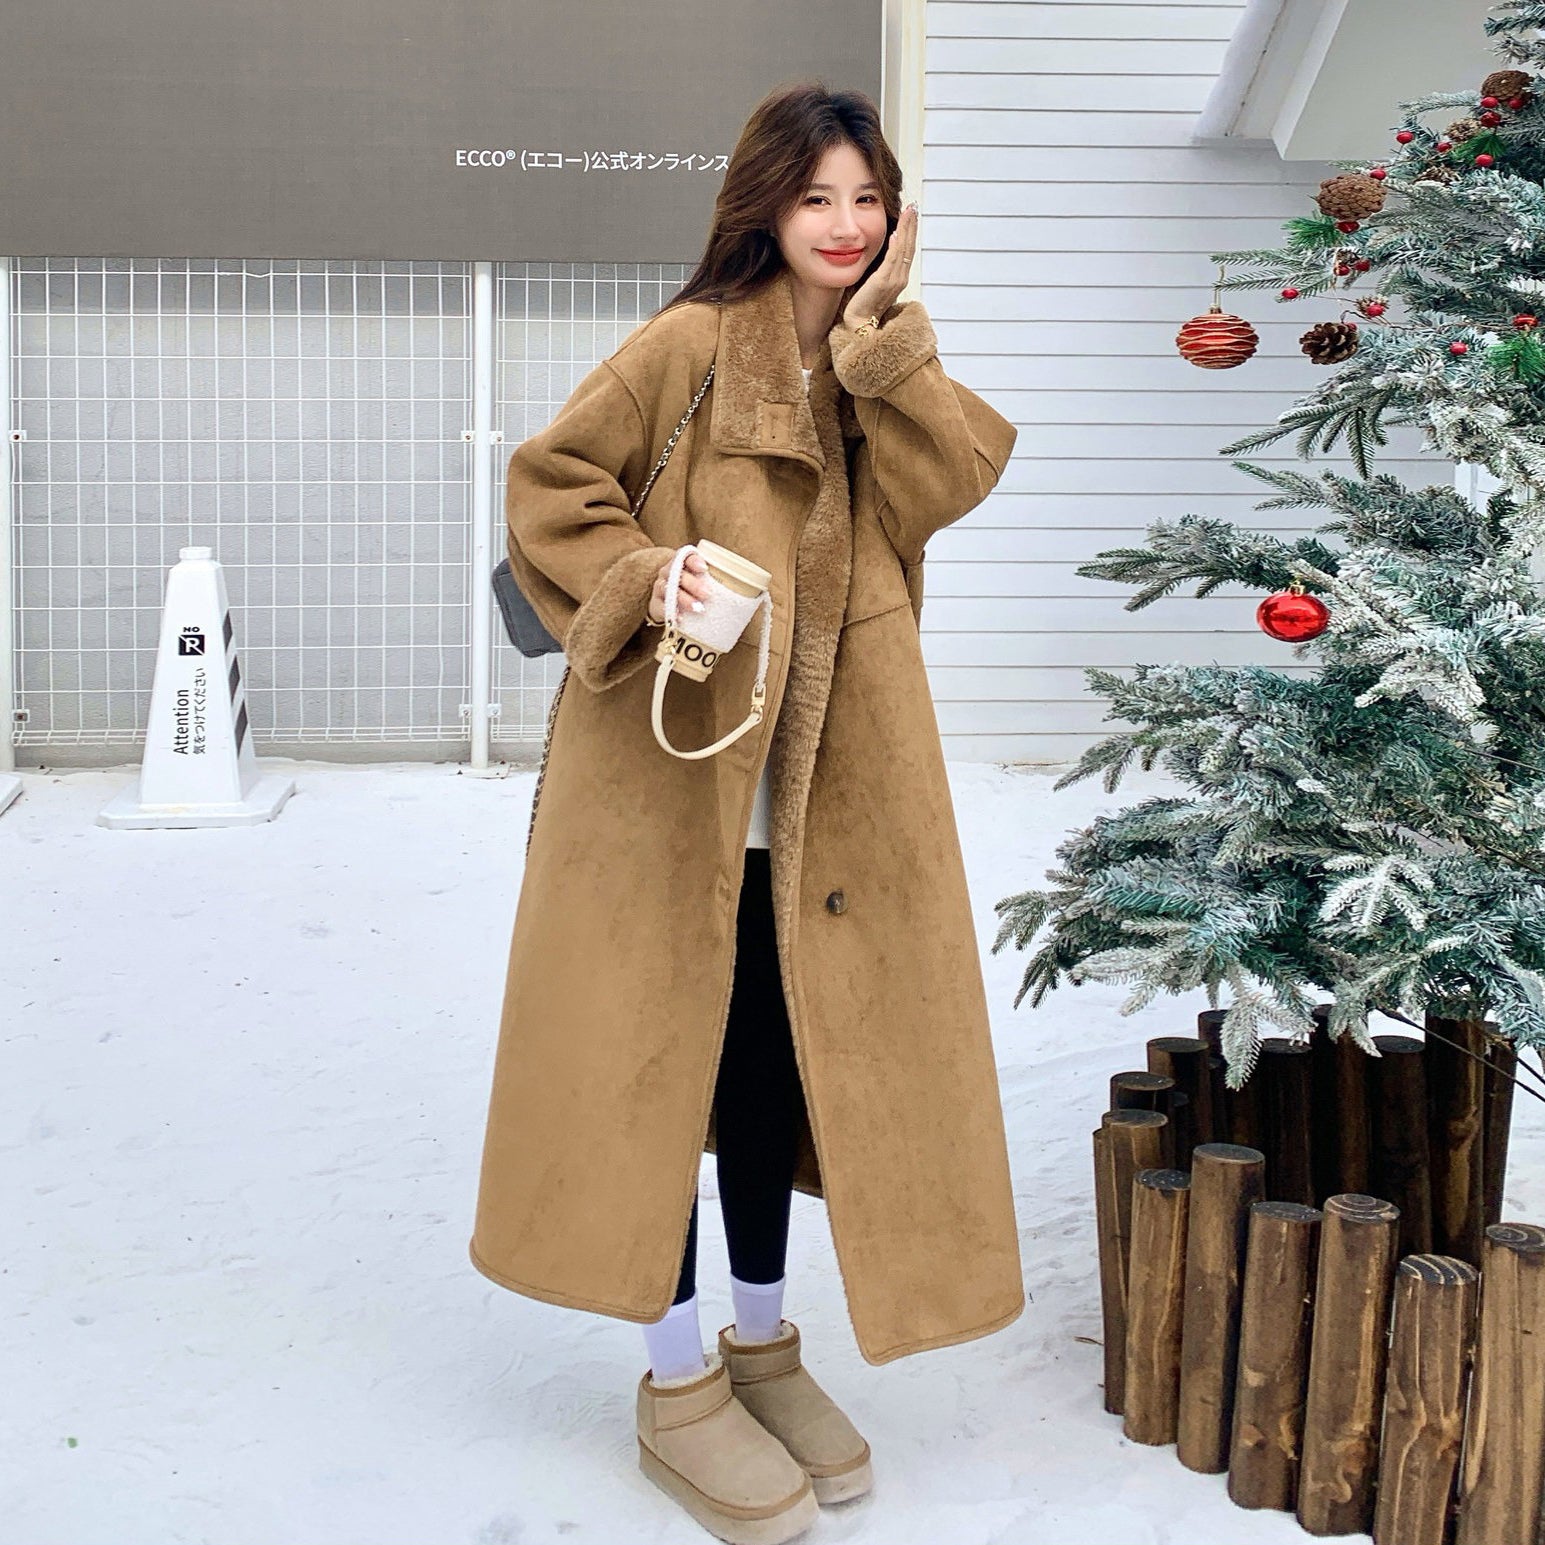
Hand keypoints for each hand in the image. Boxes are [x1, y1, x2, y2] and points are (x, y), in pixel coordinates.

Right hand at [648, 548, 709, 625]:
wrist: (667, 602)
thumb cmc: (691, 589)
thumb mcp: (701, 581)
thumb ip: (715, 580)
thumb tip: (739, 589)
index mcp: (680, 563)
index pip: (685, 556)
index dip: (694, 561)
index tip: (704, 568)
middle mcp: (668, 572)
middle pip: (677, 573)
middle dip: (693, 583)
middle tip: (707, 593)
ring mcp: (660, 587)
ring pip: (668, 589)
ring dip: (684, 598)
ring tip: (697, 608)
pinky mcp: (655, 603)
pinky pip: (660, 606)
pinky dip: (670, 612)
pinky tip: (680, 618)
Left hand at [843, 202, 916, 330]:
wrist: (859, 327)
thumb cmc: (863, 308)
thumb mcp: (873, 285)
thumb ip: (879, 271)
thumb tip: (878, 258)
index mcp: (898, 278)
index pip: (906, 250)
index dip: (909, 232)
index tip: (910, 215)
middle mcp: (899, 279)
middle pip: (909, 247)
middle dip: (911, 225)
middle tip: (914, 207)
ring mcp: (893, 281)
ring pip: (903, 250)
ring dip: (906, 229)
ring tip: (909, 212)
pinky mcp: (883, 283)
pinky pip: (892, 261)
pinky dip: (895, 246)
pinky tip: (896, 233)